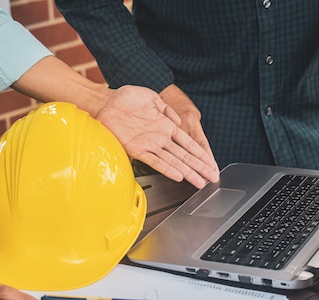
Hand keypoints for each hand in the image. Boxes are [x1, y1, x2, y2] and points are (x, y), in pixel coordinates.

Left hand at [96, 86, 219, 188]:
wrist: (106, 103)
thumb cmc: (127, 99)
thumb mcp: (151, 97)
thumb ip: (166, 108)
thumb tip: (177, 120)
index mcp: (166, 126)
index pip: (188, 143)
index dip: (201, 154)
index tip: (211, 164)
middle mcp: (160, 138)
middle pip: (185, 156)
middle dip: (200, 168)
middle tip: (213, 178)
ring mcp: (150, 145)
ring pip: (174, 162)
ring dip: (188, 172)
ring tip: (200, 182)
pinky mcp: (137, 149)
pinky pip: (155, 161)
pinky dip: (167, 169)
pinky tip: (178, 176)